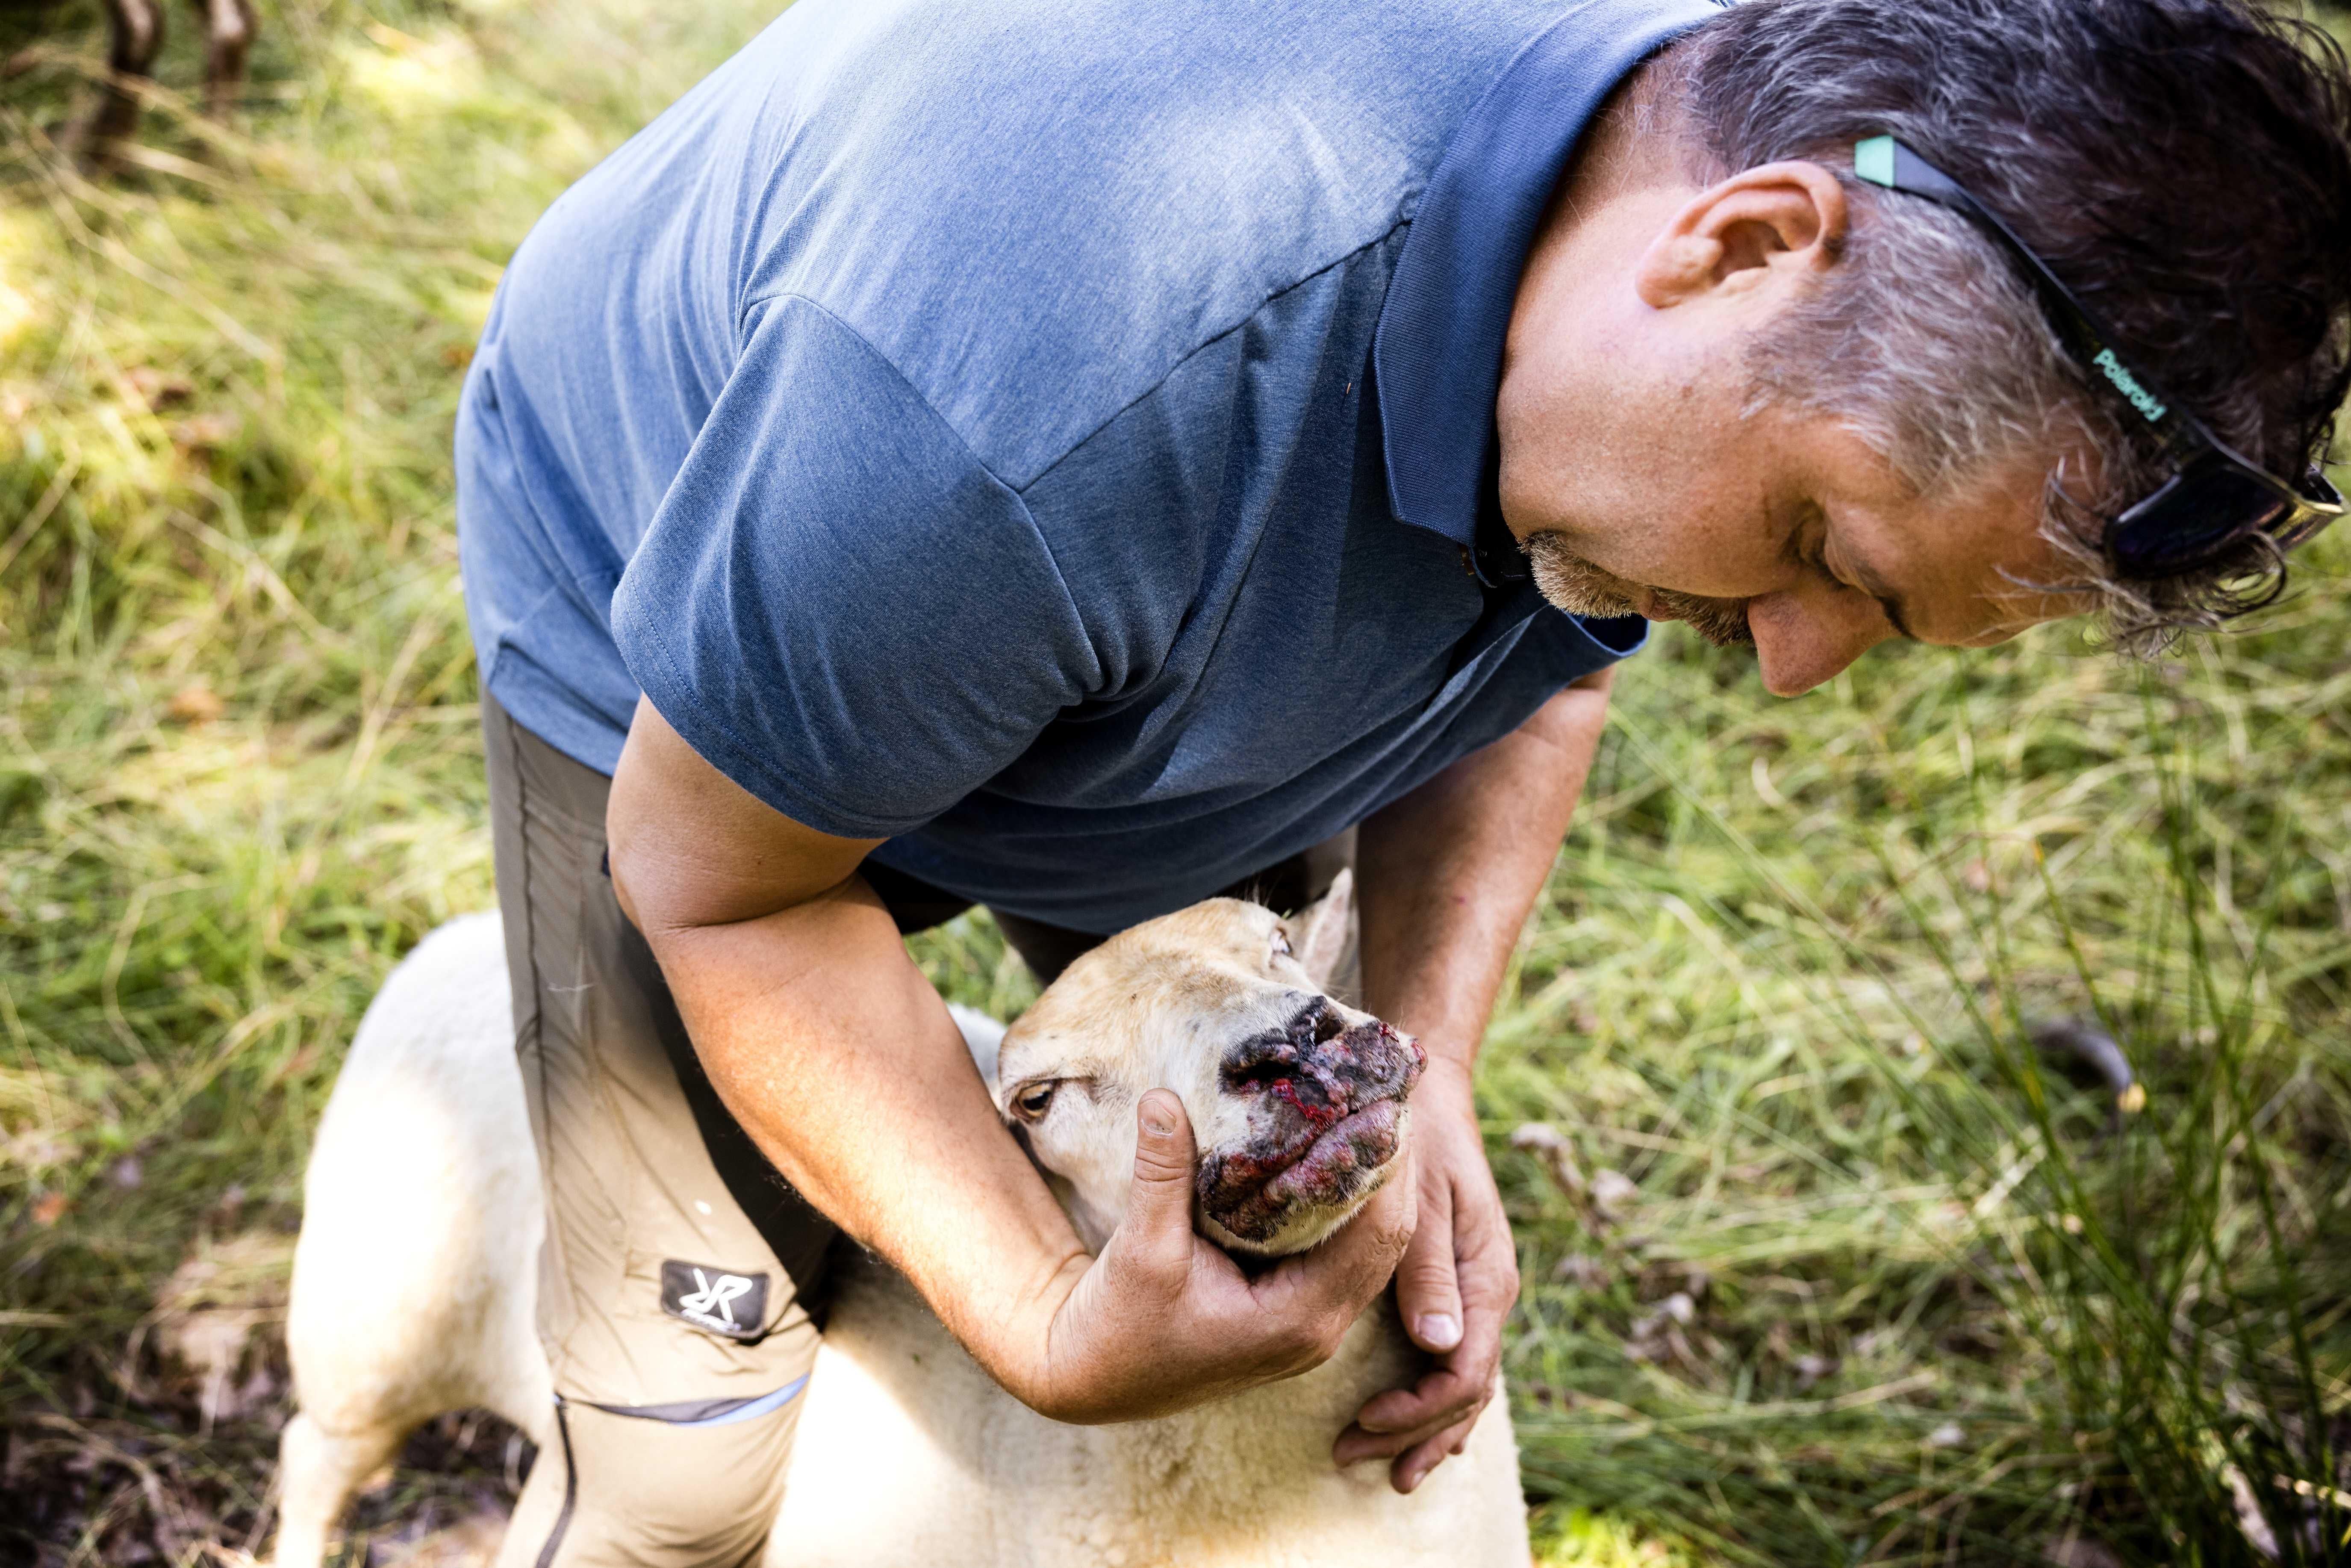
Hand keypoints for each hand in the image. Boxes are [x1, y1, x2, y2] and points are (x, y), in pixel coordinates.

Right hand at [1010, 1089, 1415, 1423]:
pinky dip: (1350, 1208)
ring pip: (1373, 1248)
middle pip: (1390, 1239)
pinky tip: (1336, 1161)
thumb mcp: (1141, 1250)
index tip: (1388, 1101)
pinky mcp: (1294, 1312)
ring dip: (1376, 1187)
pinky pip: (1345, 1254)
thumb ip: (1162, 1175)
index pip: (1378, 1233)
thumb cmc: (1120, 1327)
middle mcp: (1320, 1327)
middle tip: (1387, 1095)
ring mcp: (1311, 1324)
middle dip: (1394, 1169)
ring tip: (1371, 1117)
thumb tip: (1163, 1098)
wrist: (1095, 1379)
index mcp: (1299, 1318)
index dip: (1390, 1167)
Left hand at [1333, 1063, 1516, 1492]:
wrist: (1427, 1092)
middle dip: (1416, 1434)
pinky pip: (1456, 1356)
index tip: (1365, 1423)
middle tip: (1355, 1459)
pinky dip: (1434, 1398)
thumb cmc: (1418, 1138)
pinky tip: (1410, 1422)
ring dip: (1428, 1428)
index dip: (1418, 1410)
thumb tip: (1440, 1345)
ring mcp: (1476, 1288)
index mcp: (1485, 1276)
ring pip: (1465, 1381)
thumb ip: (1426, 1269)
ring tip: (1387, 1469)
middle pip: (1466, 1390)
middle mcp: (1488, 1291)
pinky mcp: (1457, 1281)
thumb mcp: (1422, 1199)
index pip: (1463, 1371)